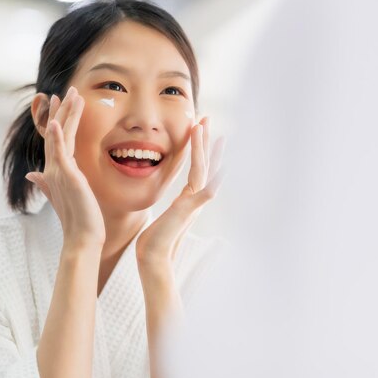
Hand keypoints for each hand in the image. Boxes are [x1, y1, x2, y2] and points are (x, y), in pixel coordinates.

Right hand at [25, 86, 105, 247]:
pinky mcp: (66, 177)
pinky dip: (56, 137)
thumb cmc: (78, 219)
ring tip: (68, 95)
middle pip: (57, 134)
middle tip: (64, 92)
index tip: (58, 104)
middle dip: (60, 111)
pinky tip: (55, 123)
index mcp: (56, 172)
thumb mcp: (63, 196)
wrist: (82, 237)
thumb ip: (47, 183)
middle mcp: (55, 170)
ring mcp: (59, 172)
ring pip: (60, 138)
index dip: (57, 121)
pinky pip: (60, 154)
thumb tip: (31, 174)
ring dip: (63, 115)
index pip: (57, 141)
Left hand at [136, 116, 225, 276]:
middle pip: (205, 164)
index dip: (199, 148)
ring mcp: (195, 204)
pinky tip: (223, 166)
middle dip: (206, 140)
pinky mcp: (190, 210)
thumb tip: (170, 205)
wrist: (154, 259)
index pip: (197, 167)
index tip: (199, 129)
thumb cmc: (154, 242)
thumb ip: (171, 209)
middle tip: (207, 118)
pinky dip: (214, 178)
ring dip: (204, 148)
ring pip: (203, 170)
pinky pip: (206, 190)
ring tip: (202, 127)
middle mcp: (196, 199)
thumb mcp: (164, 218)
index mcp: (189, 199)